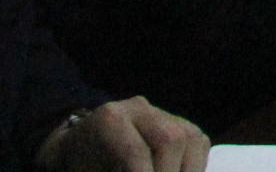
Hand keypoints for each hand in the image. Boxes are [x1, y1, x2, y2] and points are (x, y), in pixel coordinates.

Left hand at [40, 98, 207, 171]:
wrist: (77, 147)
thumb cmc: (77, 165)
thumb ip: (111, 171)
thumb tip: (140, 171)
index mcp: (109, 119)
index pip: (134, 152)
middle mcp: (139, 108)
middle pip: (171, 139)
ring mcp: (162, 112)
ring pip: (191, 139)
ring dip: (187, 171)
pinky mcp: (180, 122)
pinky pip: (198, 144)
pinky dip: (193, 168)